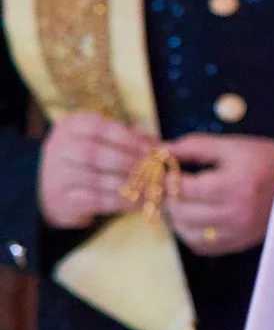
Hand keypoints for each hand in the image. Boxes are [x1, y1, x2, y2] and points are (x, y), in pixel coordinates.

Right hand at [37, 113, 154, 229]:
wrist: (57, 190)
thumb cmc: (91, 160)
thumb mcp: (106, 141)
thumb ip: (131, 140)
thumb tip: (164, 147)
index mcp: (69, 128)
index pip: (98, 128)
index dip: (128, 138)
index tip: (151, 148)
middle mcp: (57, 149)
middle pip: (94, 153)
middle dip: (128, 160)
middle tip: (152, 168)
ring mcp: (55, 176)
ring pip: (95, 179)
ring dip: (128, 183)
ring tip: (150, 186)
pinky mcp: (60, 201)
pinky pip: (94, 201)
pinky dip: (119, 202)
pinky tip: (137, 202)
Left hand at [165, 135, 273, 256]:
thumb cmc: (266, 159)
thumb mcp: (233, 146)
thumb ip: (194, 147)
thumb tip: (159, 152)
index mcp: (235, 184)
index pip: (183, 188)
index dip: (165, 179)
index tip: (162, 171)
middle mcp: (236, 213)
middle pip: (180, 212)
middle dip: (167, 198)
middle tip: (168, 186)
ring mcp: (237, 232)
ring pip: (185, 233)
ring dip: (176, 217)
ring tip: (182, 201)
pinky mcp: (238, 244)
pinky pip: (199, 246)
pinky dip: (190, 233)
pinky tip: (196, 217)